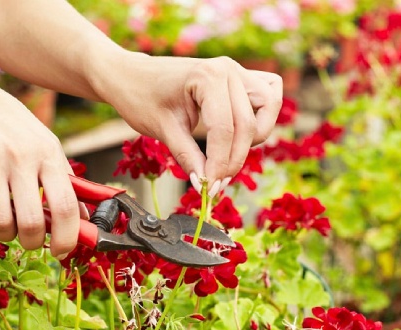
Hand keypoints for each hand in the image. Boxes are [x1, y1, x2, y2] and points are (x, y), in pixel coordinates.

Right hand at [0, 76, 80, 256]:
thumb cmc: (9, 126)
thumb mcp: (44, 143)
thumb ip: (64, 180)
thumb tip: (84, 219)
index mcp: (48, 153)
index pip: (66, 206)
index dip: (67, 237)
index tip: (62, 251)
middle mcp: (21, 158)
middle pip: (32, 222)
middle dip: (32, 242)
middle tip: (30, 240)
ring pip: (1, 223)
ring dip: (5, 235)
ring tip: (6, 226)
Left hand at [95, 54, 282, 195]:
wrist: (132, 76)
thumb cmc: (142, 97)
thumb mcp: (163, 130)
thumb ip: (187, 156)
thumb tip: (205, 183)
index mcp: (207, 77)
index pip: (224, 129)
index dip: (219, 164)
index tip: (209, 189)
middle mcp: (228, 69)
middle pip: (248, 125)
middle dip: (233, 160)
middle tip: (215, 183)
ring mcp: (238, 70)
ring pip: (268, 108)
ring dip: (254, 137)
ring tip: (227, 155)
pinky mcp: (241, 78)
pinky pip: (269, 96)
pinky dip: (262, 115)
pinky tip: (242, 132)